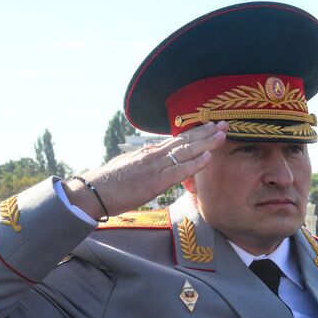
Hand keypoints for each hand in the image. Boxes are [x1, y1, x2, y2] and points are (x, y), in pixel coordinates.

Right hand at [65, 121, 228, 217]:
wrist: (92, 193)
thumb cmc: (110, 184)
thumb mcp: (130, 167)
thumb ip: (146, 164)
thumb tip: (155, 163)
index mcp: (149, 153)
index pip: (176, 140)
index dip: (195, 133)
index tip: (210, 127)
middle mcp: (154, 155)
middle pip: (184, 141)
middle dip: (206, 133)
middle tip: (224, 125)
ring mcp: (155, 167)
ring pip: (185, 151)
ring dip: (206, 143)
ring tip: (222, 135)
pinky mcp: (155, 181)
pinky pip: (179, 170)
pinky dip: (195, 163)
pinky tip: (208, 157)